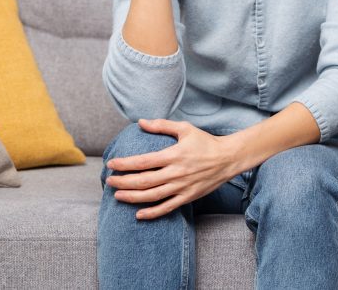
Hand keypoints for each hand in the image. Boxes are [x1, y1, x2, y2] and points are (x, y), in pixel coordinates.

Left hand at [104, 118, 236, 219]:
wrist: (228, 158)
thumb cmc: (205, 142)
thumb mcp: (185, 129)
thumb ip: (162, 125)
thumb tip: (140, 122)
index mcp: (174, 155)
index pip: (143, 162)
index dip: (124, 164)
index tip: (111, 164)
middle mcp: (176, 172)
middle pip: (143, 181)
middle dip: (123, 182)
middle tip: (109, 181)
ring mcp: (182, 187)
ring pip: (152, 196)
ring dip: (132, 197)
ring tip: (117, 196)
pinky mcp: (188, 197)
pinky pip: (167, 208)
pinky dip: (152, 213)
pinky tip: (138, 214)